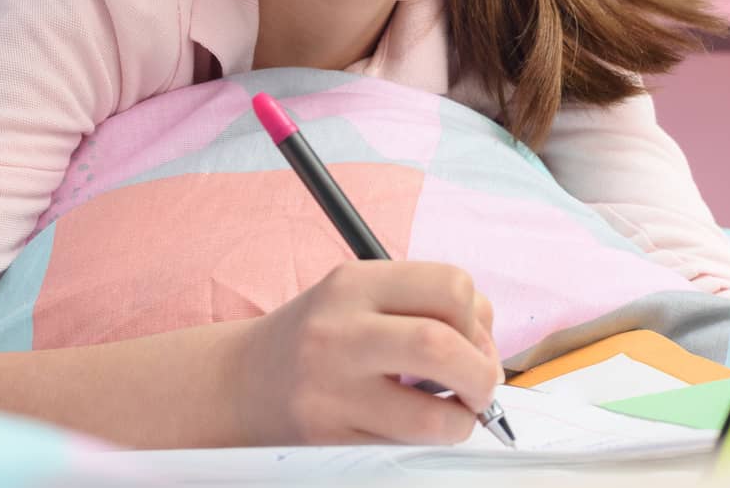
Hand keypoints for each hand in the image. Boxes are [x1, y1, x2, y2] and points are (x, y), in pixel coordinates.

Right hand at [226, 260, 502, 445]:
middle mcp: (340, 330)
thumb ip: (422, 304)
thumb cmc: (317, 336)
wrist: (240, 381)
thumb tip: (489, 346)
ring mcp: (331, 388)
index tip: (475, 338)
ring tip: (454, 413)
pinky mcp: (328, 437)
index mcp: (355, 283)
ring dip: (461, 420)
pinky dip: (429, 440)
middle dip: (482, 372)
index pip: (449, 285)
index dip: (479, 318)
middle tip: (480, 385)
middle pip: (442, 344)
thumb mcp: (359, 296)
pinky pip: (403, 447)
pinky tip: (418, 426)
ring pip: (430, 414)